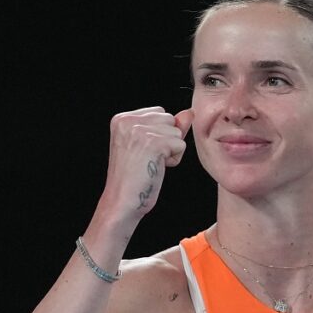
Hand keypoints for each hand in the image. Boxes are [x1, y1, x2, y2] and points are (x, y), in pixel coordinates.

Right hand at [99, 107, 192, 226]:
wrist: (122, 200)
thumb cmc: (136, 176)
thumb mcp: (150, 145)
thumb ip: (168, 126)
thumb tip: (190, 112)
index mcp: (122, 118)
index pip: (159, 113)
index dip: (160, 134)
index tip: (142, 151)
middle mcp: (128, 120)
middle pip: (170, 120)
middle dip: (167, 141)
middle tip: (147, 159)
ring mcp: (140, 130)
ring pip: (177, 133)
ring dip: (171, 151)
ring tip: (151, 163)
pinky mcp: (154, 143)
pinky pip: (180, 145)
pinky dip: (174, 160)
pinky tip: (156, 168)